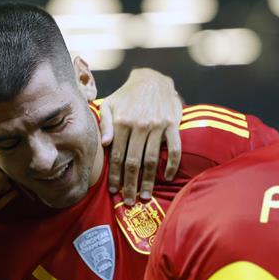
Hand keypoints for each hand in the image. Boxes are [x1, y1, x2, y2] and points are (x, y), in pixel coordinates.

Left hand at [101, 68, 182, 204]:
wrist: (152, 78)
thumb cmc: (127, 96)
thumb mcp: (109, 104)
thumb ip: (104, 123)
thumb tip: (105, 144)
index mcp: (122, 122)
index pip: (118, 156)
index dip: (116, 176)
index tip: (114, 191)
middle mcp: (139, 125)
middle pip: (134, 162)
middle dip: (130, 184)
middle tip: (129, 201)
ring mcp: (157, 125)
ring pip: (152, 159)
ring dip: (148, 180)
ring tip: (144, 196)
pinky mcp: (172, 124)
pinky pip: (174, 148)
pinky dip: (171, 165)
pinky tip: (166, 177)